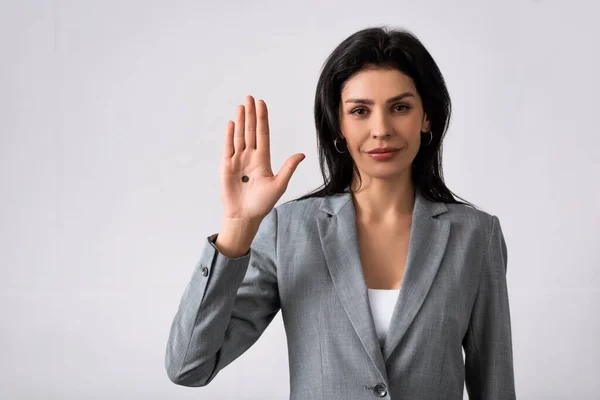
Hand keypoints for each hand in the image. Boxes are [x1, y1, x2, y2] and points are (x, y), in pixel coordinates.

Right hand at [219, 95, 304, 222]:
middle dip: (250, 114)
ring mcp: (238, 160)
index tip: (262, 104)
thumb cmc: (262, 204)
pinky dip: (229, 135)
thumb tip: (301, 154)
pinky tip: (231, 124)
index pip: (263, 134)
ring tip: (241, 106)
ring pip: (239, 136)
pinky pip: (228, 147)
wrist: (244, 216)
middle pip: (250, 131)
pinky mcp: (226, 166)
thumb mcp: (279, 185)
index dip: (262, 119)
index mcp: (263, 160)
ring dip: (240, 121)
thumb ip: (288, 168)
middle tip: (250, 97)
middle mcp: (250, 157)